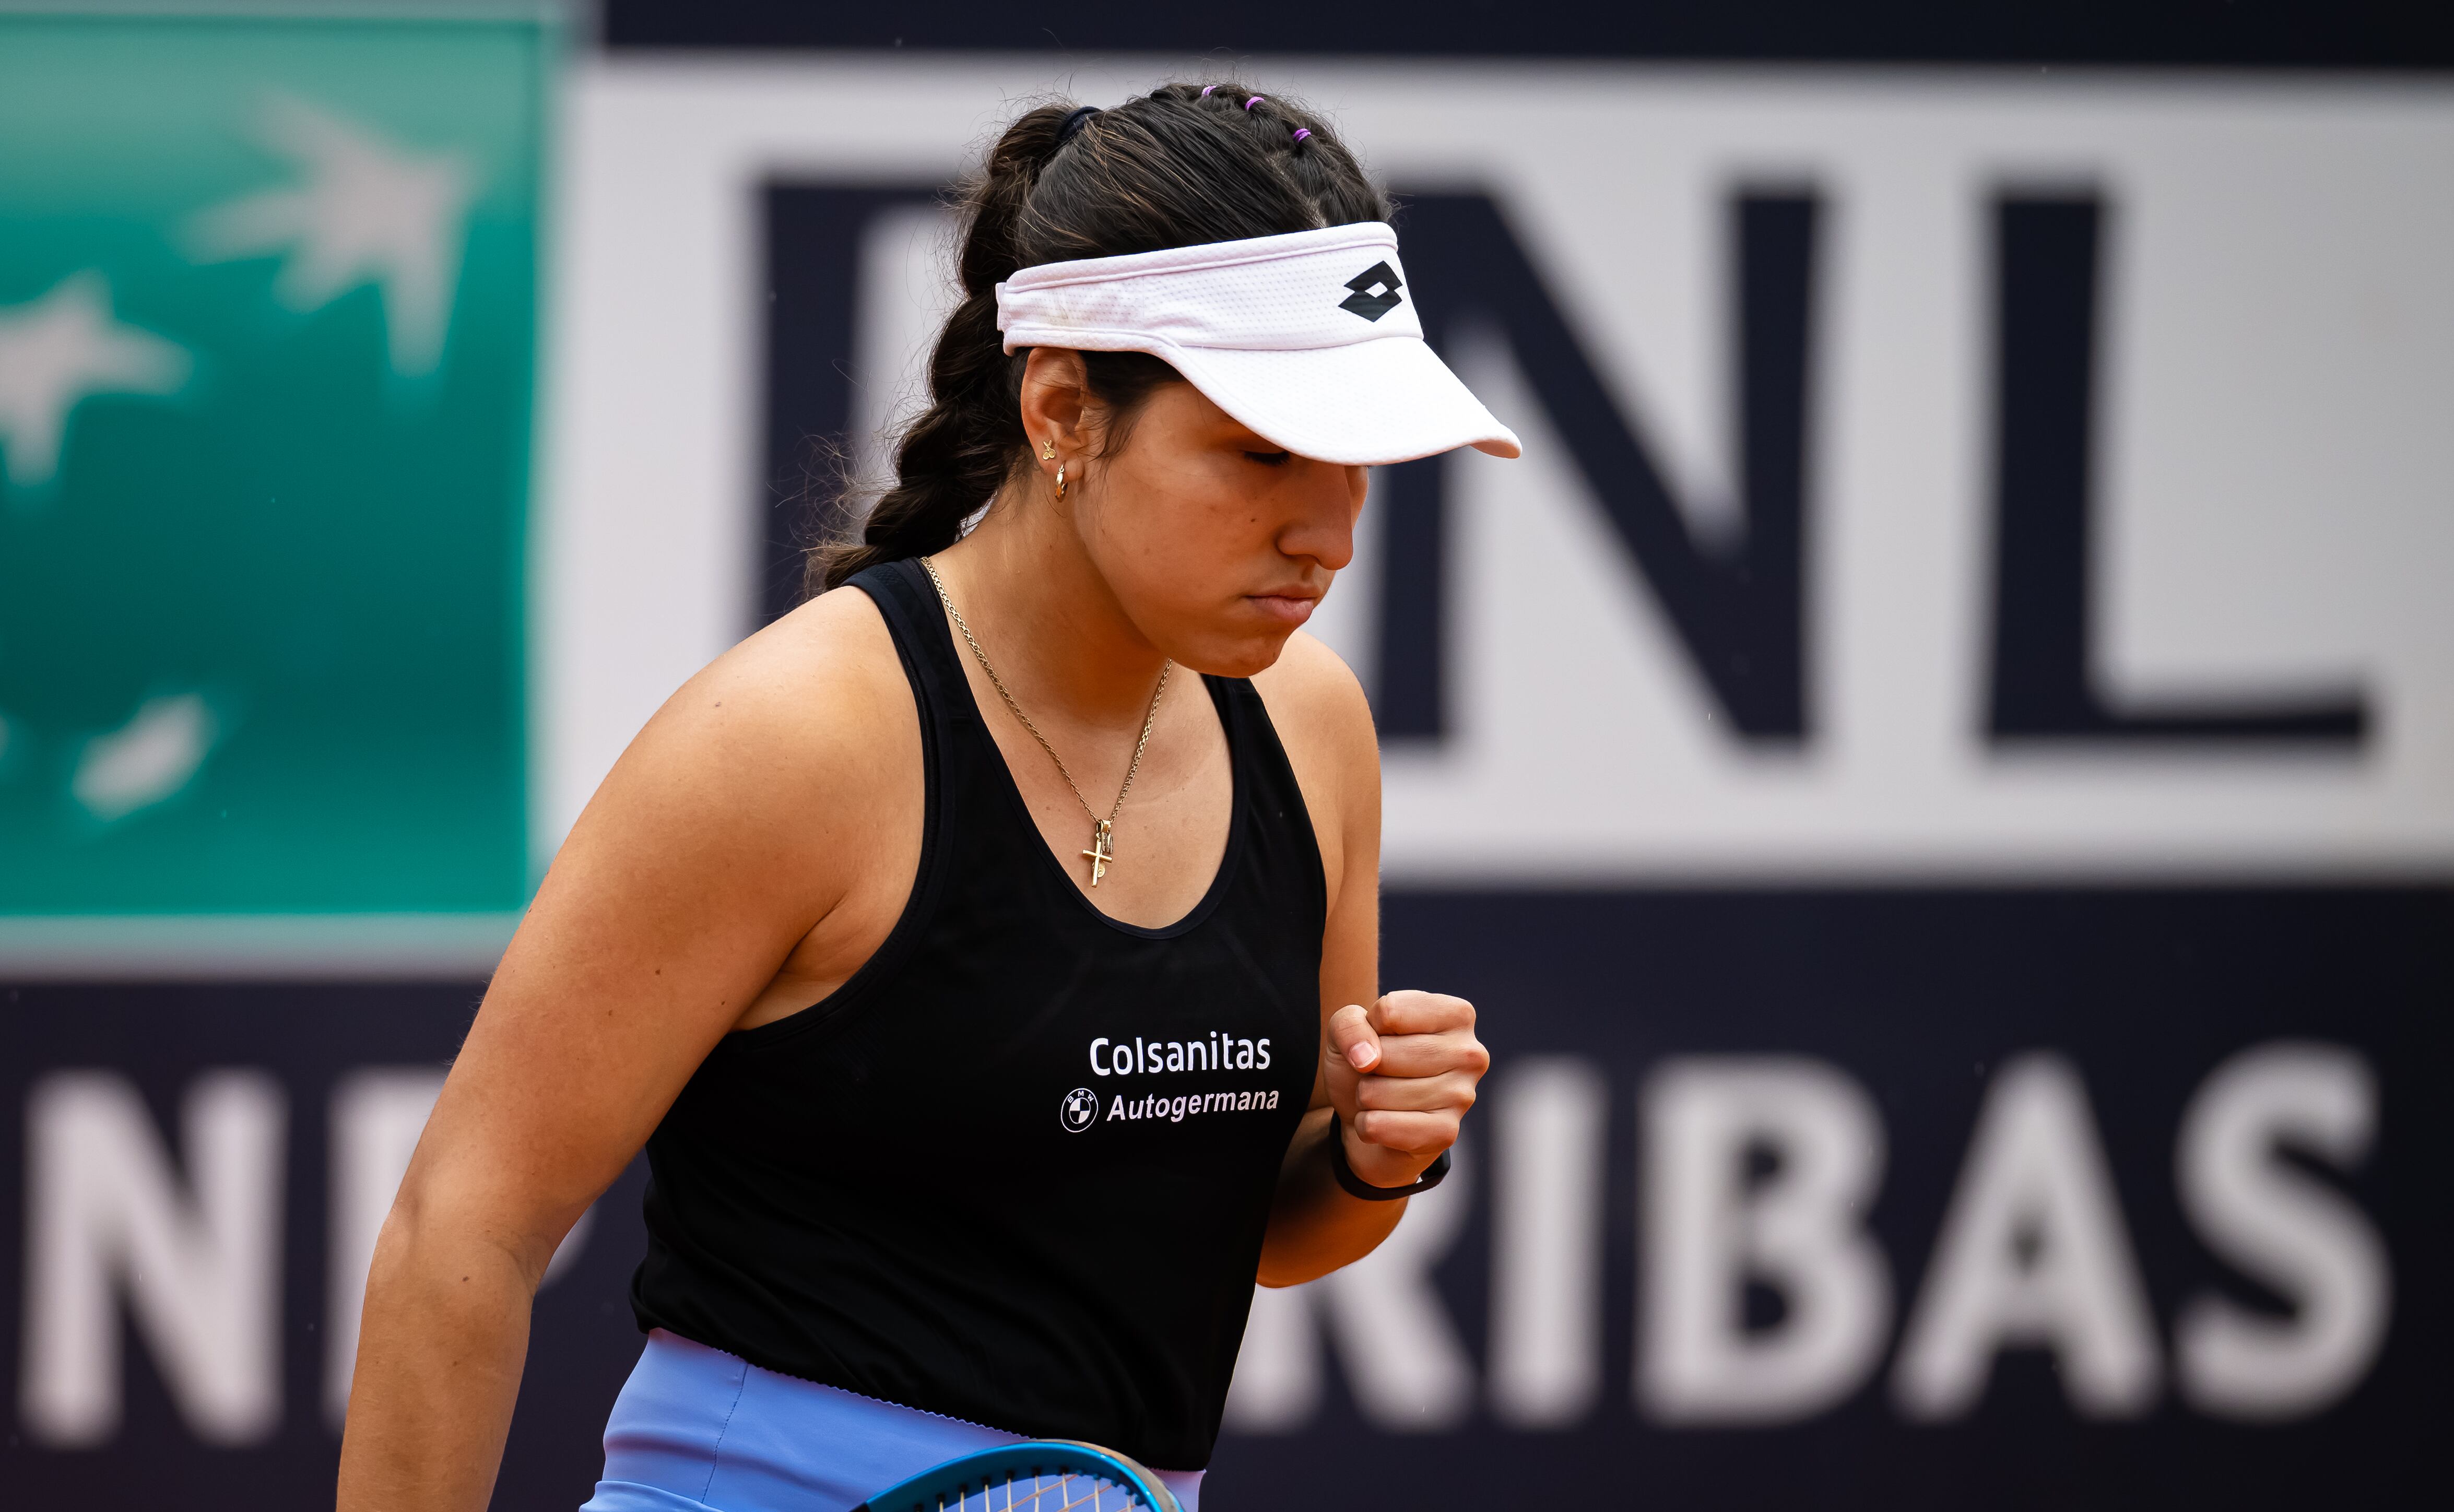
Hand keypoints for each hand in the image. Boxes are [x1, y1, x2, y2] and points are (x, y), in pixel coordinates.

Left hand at [1323, 990, 1487, 1189]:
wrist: (1367, 1116)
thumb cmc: (1368, 1061)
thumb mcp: (1349, 1028)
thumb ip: (1349, 1025)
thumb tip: (1366, 1059)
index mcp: (1457, 1015)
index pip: (1390, 1012)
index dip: (1369, 1028)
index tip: (1381, 1038)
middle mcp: (1470, 1053)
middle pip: (1386, 1054)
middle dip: (1367, 1066)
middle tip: (1381, 1073)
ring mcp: (1462, 1095)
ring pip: (1379, 1093)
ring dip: (1366, 1097)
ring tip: (1383, 1096)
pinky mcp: (1446, 1133)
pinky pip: (1379, 1126)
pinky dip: (1367, 1125)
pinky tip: (1384, 1121)